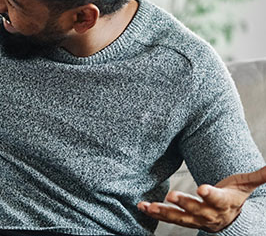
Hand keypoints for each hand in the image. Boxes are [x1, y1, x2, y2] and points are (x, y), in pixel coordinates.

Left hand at [138, 166, 265, 231]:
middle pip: (196, 210)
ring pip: (178, 217)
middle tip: (171, 195)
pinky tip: (142, 206)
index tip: (202, 188)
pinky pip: (167, 217)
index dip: (210, 195)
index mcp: (223, 203)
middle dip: (184, 203)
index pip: (217, 200)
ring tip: (149, 206)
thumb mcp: (244, 185)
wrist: (229, 221)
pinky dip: (154, 213)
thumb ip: (258, 176)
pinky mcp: (181, 219)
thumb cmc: (234, 197)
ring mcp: (194, 219)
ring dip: (163, 212)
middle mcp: (208, 214)